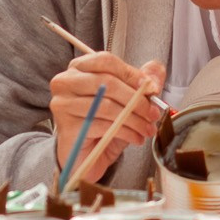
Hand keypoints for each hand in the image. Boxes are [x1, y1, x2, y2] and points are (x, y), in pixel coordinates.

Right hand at [50, 52, 163, 178]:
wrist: (84, 158)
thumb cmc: (102, 127)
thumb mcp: (125, 103)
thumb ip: (140, 84)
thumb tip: (156, 70)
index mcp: (79, 68)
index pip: (106, 61)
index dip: (132, 74)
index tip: (152, 88)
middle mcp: (66, 81)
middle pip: (108, 82)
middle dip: (137, 99)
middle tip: (154, 113)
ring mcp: (63, 103)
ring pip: (107, 105)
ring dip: (134, 119)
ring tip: (147, 129)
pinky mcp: (66, 125)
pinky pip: (103, 125)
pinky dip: (126, 132)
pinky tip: (135, 138)